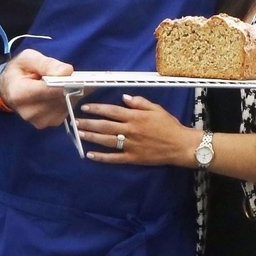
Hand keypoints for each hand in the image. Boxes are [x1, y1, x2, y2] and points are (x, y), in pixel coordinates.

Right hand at [0, 49, 74, 128]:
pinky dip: (69, 99)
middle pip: (60, 98)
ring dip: (72, 93)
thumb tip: (67, 72)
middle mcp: (29, 111)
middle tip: (77, 77)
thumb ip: (47, 63)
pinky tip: (65, 91)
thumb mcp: (28, 58)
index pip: (48, 90)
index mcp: (20, 93)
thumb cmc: (19, 71)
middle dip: (71, 86)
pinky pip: (67, 109)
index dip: (65, 83)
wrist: (9, 89)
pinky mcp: (49, 123)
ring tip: (68, 82)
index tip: (78, 78)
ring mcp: (40, 120)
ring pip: (67, 104)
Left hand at [77, 94, 195, 165]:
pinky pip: (114, 158)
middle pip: (105, 126)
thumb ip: (139, 102)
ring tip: (79, 133)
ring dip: (91, 136)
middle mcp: (130, 130)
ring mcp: (131, 145)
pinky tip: (90, 155)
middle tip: (75, 121)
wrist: (180, 145)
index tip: (85, 107)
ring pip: (106, 140)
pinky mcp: (133, 158)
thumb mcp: (156, 108)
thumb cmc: (169, 125)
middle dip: (88, 123)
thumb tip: (124, 97)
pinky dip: (101, 157)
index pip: (112, 111)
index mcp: (135, 117)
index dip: (97, 108)